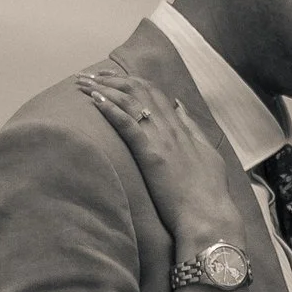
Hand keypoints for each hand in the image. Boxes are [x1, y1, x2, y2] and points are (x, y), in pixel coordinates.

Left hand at [81, 63, 249, 250]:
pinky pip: (127, 125)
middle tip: (90, 74)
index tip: (112, 77)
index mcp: (182, 128)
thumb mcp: (206, 153)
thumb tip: (181, 108)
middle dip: (112, 79)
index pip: (154, 93)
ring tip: (82, 83)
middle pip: (139, 90)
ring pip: (130, 102)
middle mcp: (171, 128)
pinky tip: (95, 100)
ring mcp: (161, 139)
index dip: (131, 81)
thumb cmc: (208, 194)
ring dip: (103, 88)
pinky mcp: (151, 155)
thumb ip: (192, 128)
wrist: (210, 217)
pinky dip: (110, 109)